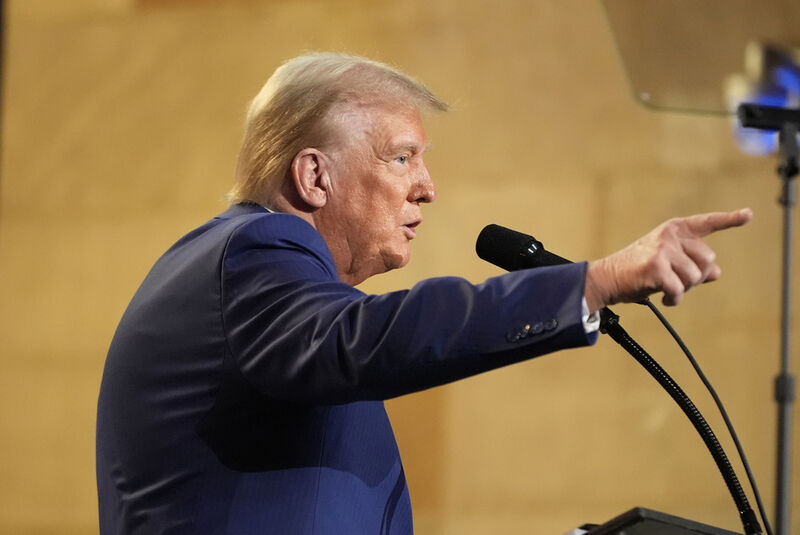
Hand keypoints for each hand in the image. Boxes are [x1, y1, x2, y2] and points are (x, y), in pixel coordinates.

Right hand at [585, 208, 752, 310]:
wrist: (606, 278)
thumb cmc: (637, 270)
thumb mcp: (668, 262)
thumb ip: (693, 264)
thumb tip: (717, 273)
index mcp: (674, 229)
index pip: (707, 223)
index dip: (730, 219)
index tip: (749, 215)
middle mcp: (670, 235)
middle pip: (708, 260)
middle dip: (697, 277)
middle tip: (677, 282)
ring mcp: (663, 249)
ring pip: (695, 277)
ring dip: (684, 289)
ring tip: (667, 290)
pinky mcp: (656, 267)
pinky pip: (679, 290)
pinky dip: (674, 299)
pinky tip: (665, 299)